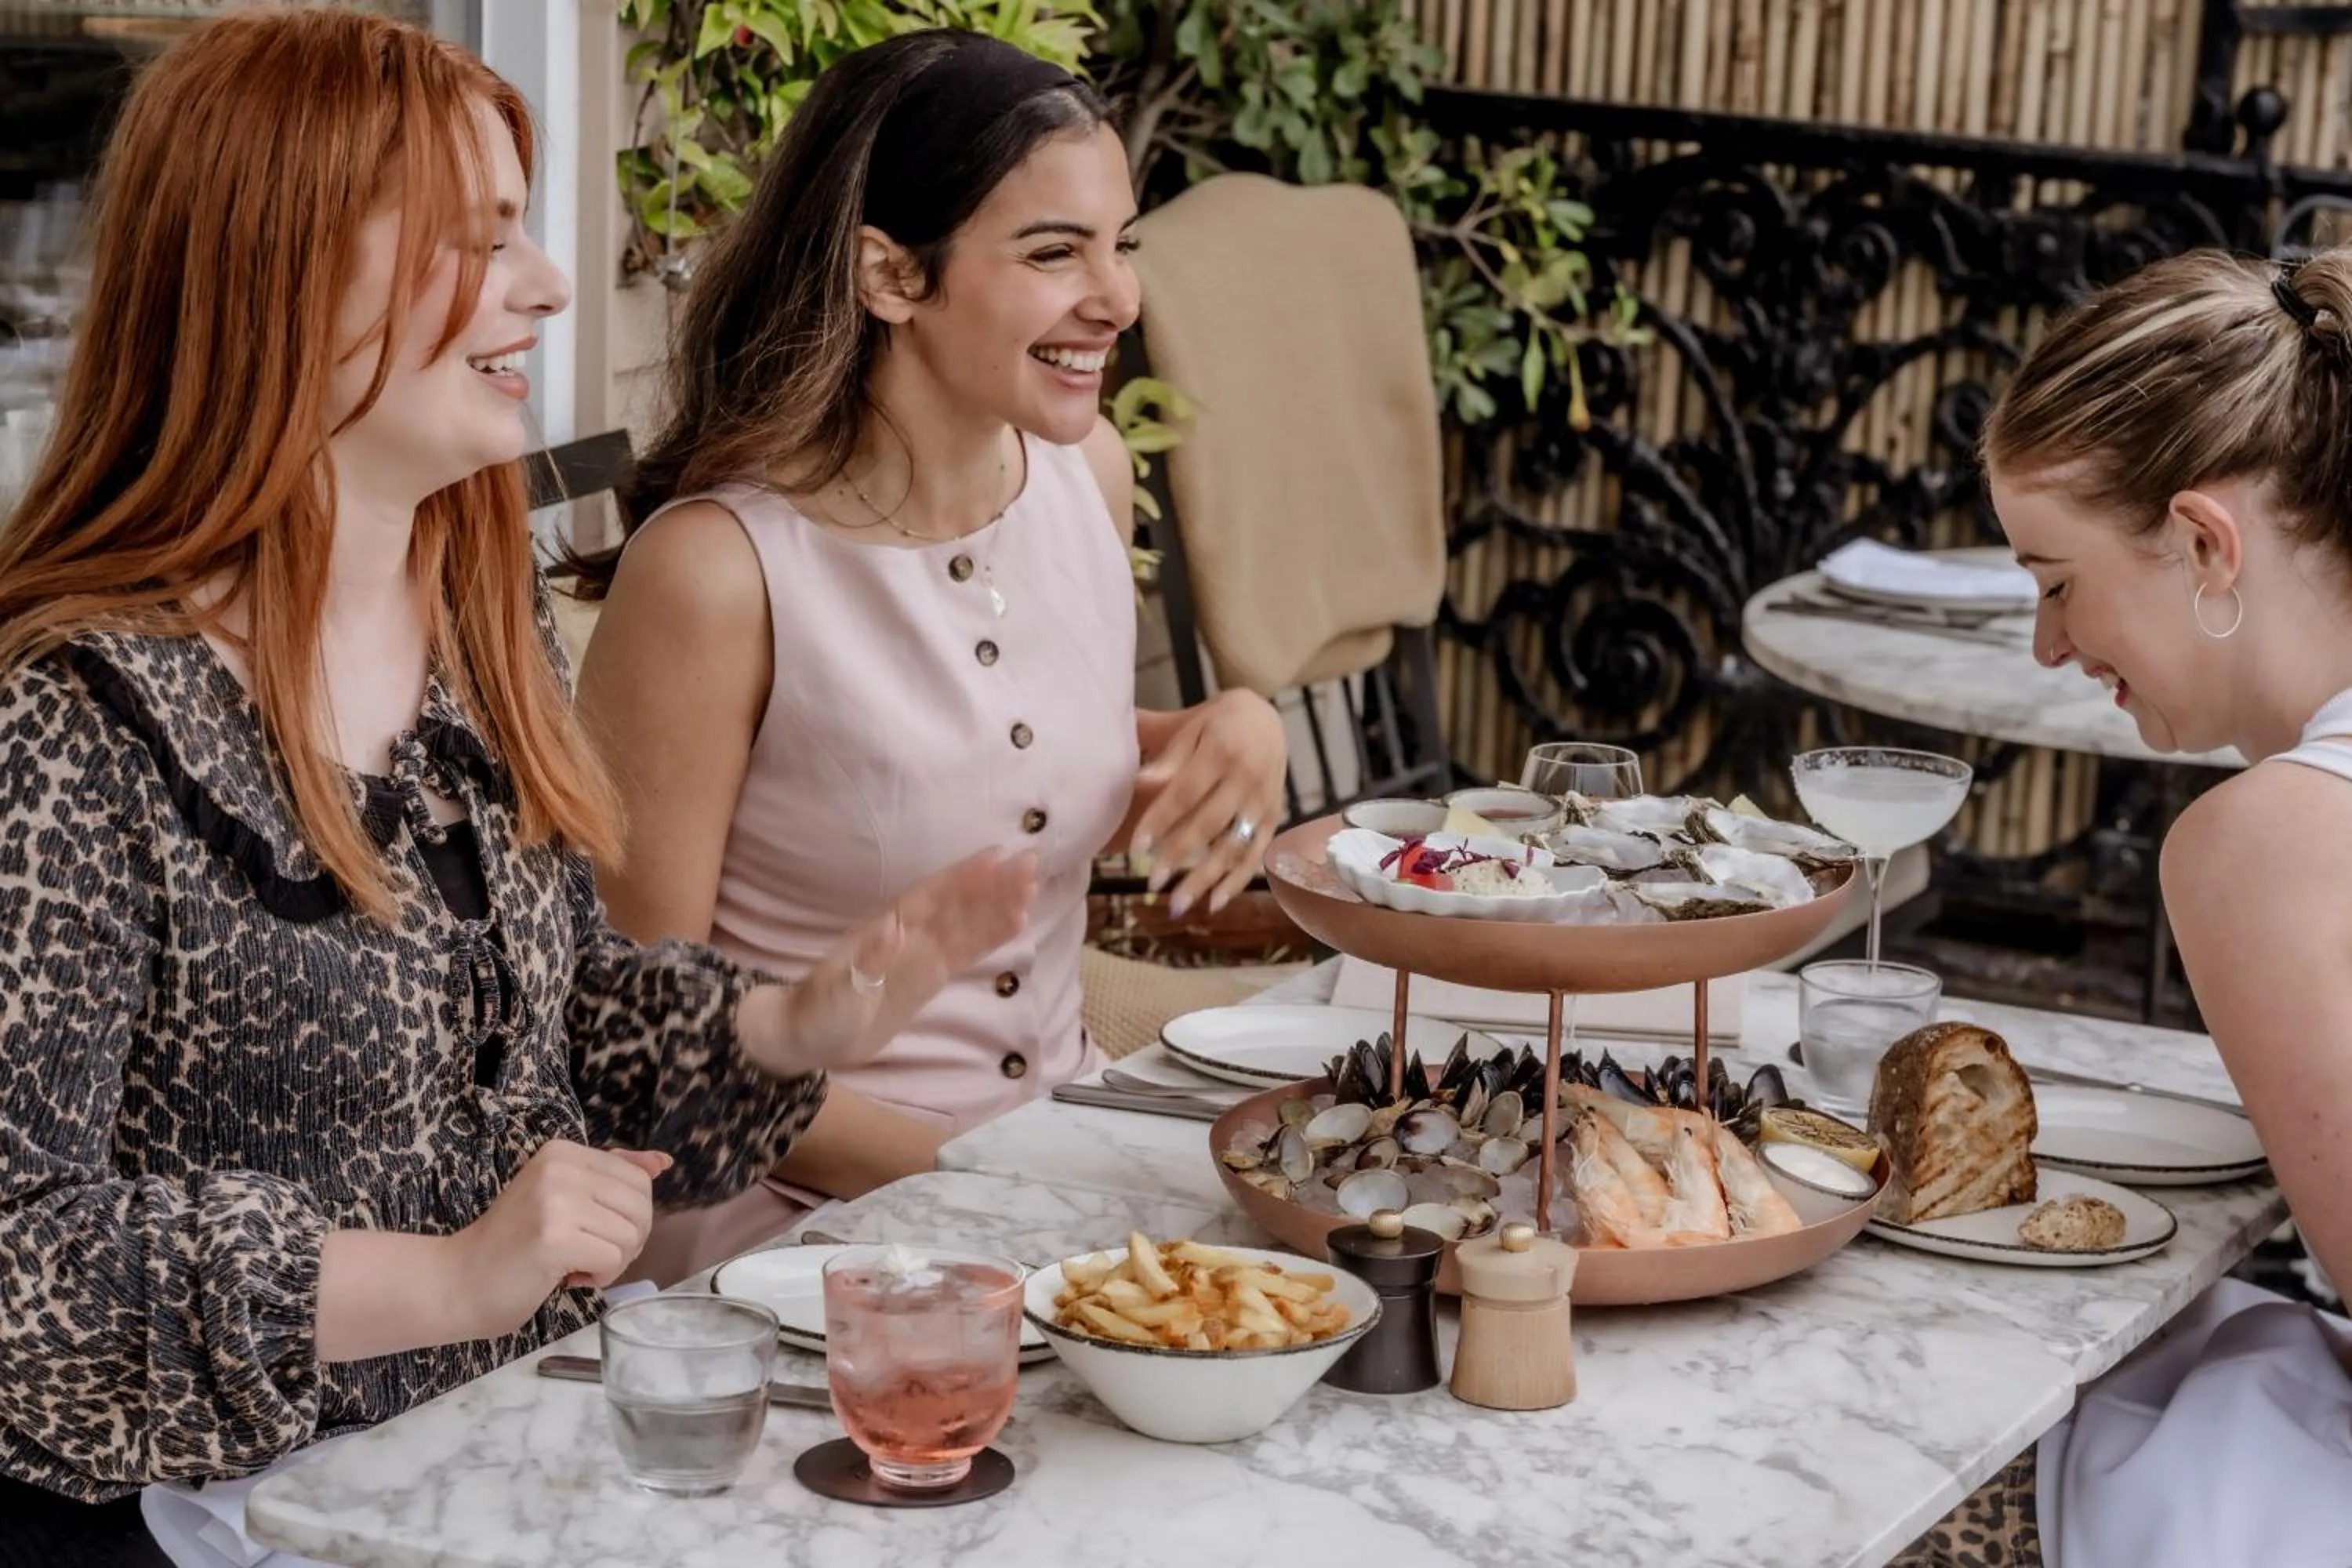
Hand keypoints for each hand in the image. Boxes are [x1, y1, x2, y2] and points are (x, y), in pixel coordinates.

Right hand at [442, 1141, 670, 1339]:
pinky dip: (598, 1278)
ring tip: (570, 1264)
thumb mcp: (563, 1199)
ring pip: (632, 1236)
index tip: (590, 1232)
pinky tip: (564, 1277)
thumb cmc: (512, 1246)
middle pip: (641, 1207)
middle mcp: (560, 1166)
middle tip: (585, 1253)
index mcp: (563, 1152)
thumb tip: (661, 1161)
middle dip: (625, 1242)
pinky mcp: (554, 1237)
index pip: (638, 1180)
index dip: (627, 1218)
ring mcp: (556, 1199)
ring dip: (610, 1263)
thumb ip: (610, 1177)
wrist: (455, 1282)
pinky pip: (614, 1260)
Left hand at [748, 846, 1038, 1077]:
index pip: (931, 897)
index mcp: (886, 929)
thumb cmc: (817, 1013)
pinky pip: (966, 951)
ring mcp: (921, 955)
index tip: (996, 856)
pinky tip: (1016, 923)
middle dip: (993, 884)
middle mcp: (909, 934)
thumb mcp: (838, 991)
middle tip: (1031, 862)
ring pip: (968, 924)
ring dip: (999, 905)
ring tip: (1032, 886)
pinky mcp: (929, 977)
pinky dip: (991, 937)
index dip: (963, 877)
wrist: (806, 1038)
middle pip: (958, 904)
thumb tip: (894, 927)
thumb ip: (868, 961)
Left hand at [1131, 690, 1287, 917]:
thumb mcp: (1190, 727)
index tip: (1136, 848)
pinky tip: (1214, 904)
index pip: (1186, 792)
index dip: (1160, 821)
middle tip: (1151, 882)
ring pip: (1234, 845)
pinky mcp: (1273, 818)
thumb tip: (1138, 781)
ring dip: (1206, 878)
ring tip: (1177, 905)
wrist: (1265, 717)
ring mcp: (1264, 801)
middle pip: (1210, 823)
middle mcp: (1247, 778)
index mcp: (1222, 750)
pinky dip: (1238, 881)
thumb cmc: (1216, 723)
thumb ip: (1167, 758)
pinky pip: (1256, 854)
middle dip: (1179, 855)